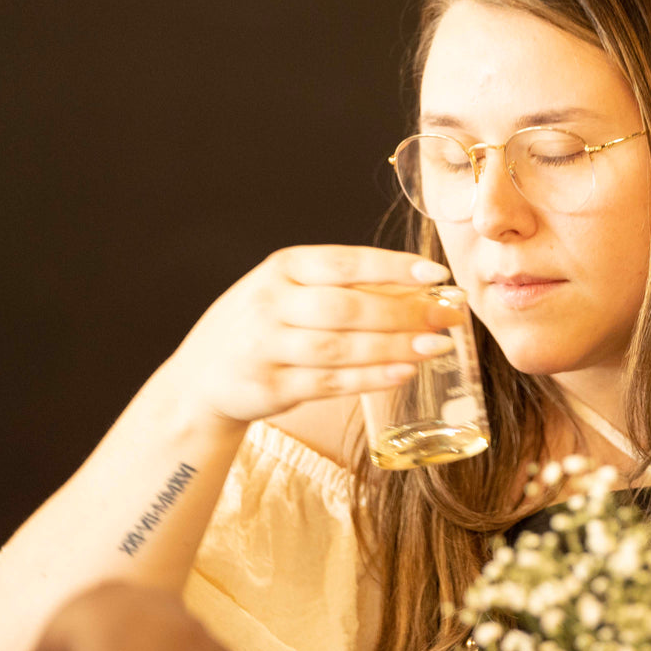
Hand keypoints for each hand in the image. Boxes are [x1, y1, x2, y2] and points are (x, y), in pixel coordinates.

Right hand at [163, 245, 466, 424]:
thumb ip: (350, 289)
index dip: (393, 267)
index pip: (345, 263)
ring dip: (394, 347)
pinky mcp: (268, 387)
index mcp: (282, 268)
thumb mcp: (295, 294)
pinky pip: (328, 383)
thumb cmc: (266, 326)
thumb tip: (422, 288)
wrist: (202, 377)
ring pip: (340, 347)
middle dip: (405, 311)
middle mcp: (270, 302)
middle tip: (449, 316)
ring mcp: (265, 346)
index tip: (437, 273)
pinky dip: (370, 379)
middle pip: (347, 307)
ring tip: (437, 346)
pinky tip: (404, 373)